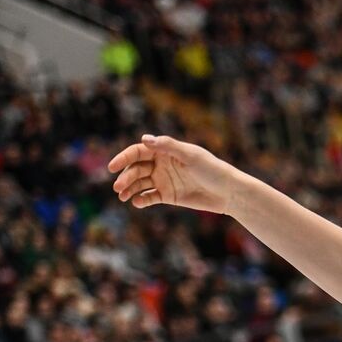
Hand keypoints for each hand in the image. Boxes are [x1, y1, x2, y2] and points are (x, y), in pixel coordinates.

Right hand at [107, 134, 242, 214]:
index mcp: (165, 151)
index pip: (138, 152)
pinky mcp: (168, 196)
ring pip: (140, 184)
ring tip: (122, 197)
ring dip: (129, 189)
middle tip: (118, 188)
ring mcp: (164, 180)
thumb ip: (168, 147)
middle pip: (136, 169)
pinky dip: (142, 200)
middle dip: (125, 177)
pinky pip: (150, 197)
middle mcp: (161, 164)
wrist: (229, 192)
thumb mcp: (191, 156)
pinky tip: (137, 202)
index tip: (112, 167)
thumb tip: (144, 139)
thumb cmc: (212, 170)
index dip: (123, 158)